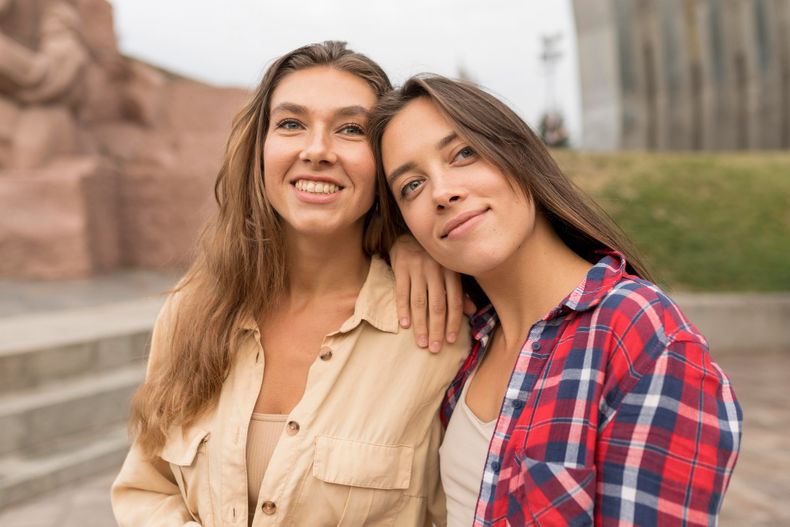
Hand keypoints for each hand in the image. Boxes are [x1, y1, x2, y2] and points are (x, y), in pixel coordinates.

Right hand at [390, 234, 463, 352]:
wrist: (409, 235)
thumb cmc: (433, 257)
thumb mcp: (450, 270)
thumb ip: (460, 291)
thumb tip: (473, 312)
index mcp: (451, 270)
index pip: (454, 301)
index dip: (454, 322)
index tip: (451, 340)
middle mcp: (435, 269)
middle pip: (437, 304)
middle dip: (437, 329)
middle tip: (435, 348)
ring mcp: (417, 267)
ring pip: (420, 302)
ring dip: (420, 325)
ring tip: (421, 342)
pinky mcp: (401, 267)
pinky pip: (402, 292)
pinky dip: (402, 309)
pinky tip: (405, 325)